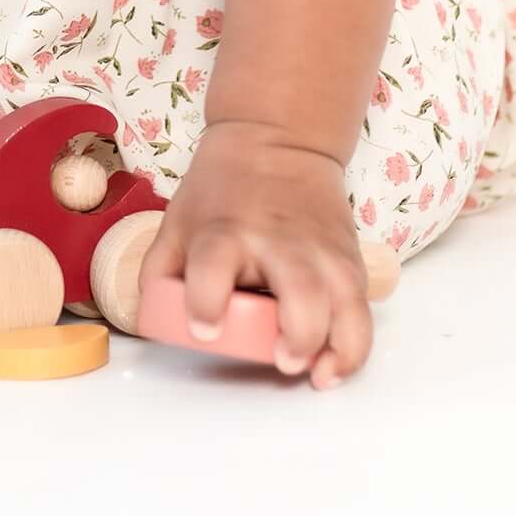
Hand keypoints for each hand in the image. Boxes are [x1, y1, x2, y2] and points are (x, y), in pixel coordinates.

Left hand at [139, 119, 370, 389]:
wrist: (278, 139)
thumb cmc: (221, 191)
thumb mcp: (179, 220)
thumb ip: (161, 272)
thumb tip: (152, 323)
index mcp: (225, 231)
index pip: (213, 264)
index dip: (206, 300)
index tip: (205, 330)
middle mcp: (279, 240)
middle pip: (300, 289)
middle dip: (299, 333)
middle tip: (282, 359)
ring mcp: (320, 250)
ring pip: (345, 302)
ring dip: (338, 347)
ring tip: (317, 375)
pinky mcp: (348, 259)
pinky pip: (362, 309)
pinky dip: (356, 344)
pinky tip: (336, 365)